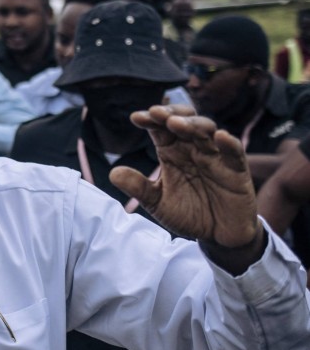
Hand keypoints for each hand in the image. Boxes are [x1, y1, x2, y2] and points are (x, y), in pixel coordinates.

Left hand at [110, 105, 259, 249]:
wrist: (217, 236)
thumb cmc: (187, 213)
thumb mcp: (157, 203)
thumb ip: (138, 188)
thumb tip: (112, 173)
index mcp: (171, 152)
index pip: (160, 130)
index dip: (150, 120)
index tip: (136, 118)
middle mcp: (192, 149)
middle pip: (183, 122)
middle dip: (171, 114)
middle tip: (156, 113)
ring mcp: (215, 157)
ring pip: (207, 131)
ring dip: (193, 124)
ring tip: (177, 123)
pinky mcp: (236, 170)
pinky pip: (234, 153)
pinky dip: (229, 143)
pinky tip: (220, 137)